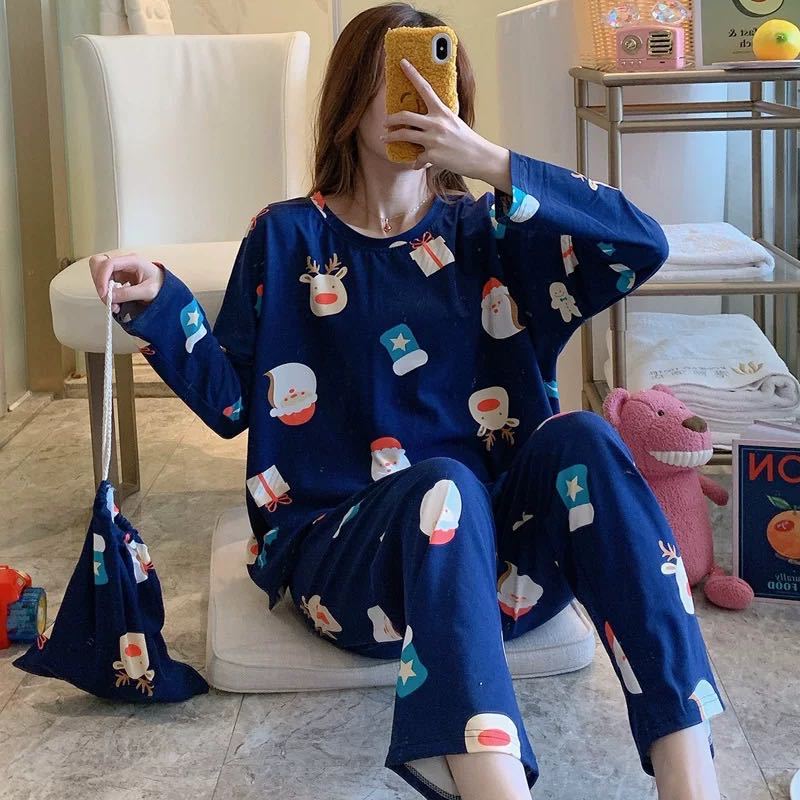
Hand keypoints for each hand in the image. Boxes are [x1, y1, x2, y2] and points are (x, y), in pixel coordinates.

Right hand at [89, 253, 164, 313]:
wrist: (167, 288)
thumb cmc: (161, 286)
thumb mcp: (148, 291)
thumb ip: (128, 294)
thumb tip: (110, 296)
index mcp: (133, 260)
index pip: (109, 263)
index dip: (102, 278)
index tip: (104, 294)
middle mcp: (124, 262)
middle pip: (99, 264)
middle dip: (99, 282)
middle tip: (107, 298)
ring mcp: (120, 269)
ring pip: (99, 273)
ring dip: (102, 289)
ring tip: (113, 304)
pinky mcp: (118, 276)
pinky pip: (104, 282)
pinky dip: (106, 292)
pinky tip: (115, 302)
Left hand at [381, 58, 509, 189]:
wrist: (479, 157)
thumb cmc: (467, 140)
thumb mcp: (453, 123)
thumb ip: (438, 119)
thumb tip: (424, 122)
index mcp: (442, 112)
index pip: (425, 88)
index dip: (412, 74)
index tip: (402, 63)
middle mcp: (436, 123)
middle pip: (405, 116)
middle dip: (391, 119)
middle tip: (385, 122)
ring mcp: (433, 139)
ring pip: (404, 135)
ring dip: (391, 137)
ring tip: (385, 138)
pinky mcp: (432, 155)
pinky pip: (417, 159)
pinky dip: (416, 163)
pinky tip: (417, 164)